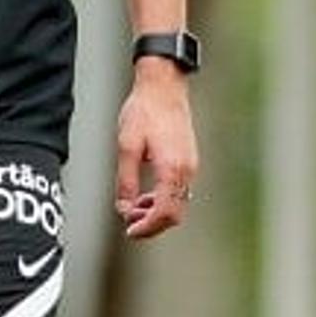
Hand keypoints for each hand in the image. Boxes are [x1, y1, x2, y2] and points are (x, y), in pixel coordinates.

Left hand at [114, 60, 198, 239]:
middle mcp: (186, 170)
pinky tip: (147, 194)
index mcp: (172, 168)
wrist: (164, 85)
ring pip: (178, 203)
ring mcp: (190, 165)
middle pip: (175, 214)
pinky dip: (164, 199)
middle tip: (130, 223)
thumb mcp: (127, 146)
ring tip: (134, 207)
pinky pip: (179, 190)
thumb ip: (126, 181)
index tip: (130, 231)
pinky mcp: (188, 159)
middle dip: (152, 224)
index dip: (147, 227)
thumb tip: (125, 208)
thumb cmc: (145, 110)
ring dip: (157, 212)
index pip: (164, 213)